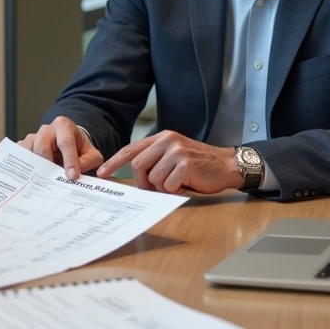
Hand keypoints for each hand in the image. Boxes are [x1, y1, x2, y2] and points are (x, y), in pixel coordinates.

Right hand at [17, 116, 102, 179]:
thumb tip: (76, 174)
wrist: (68, 141)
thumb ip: (89, 161)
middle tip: (53, 179)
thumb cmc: (79, 147)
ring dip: (34, 166)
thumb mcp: (91, 153)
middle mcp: (47, 129)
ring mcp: (33, 137)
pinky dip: (22, 165)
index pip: (66, 142)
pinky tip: (28, 177)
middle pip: (42, 144)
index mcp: (64, 126)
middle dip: (48, 162)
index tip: (72, 176)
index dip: (69, 160)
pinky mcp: (24, 145)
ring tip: (40, 180)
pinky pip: (19, 154)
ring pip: (28, 149)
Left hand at [97, 131, 242, 193]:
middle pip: (138, 166)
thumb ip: (155, 160)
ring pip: (153, 178)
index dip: (114, 162)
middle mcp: (167, 141)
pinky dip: (175, 190)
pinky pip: (168, 185)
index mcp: (161, 138)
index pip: (131, 149)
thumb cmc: (198, 165)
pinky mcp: (185, 164)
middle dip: (144, 182)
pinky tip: (187, 184)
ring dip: (163, 187)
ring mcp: (176, 152)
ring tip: (178, 182)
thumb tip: (136, 178)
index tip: (102, 173)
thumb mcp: (174, 155)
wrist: (227, 165)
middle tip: (159, 187)